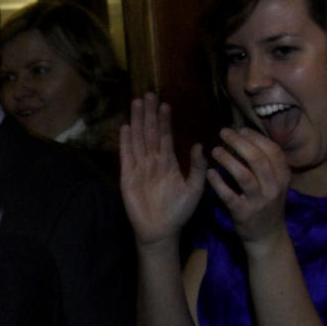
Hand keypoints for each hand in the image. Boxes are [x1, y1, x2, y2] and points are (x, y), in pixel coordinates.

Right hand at [119, 94, 206, 247]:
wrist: (161, 231)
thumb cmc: (179, 212)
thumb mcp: (195, 188)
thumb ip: (196, 167)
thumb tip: (200, 145)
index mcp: (168, 163)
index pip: (166, 137)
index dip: (165, 120)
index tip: (164, 103)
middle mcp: (153, 161)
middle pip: (150, 133)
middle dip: (149, 114)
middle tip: (148, 94)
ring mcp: (139, 168)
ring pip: (138, 140)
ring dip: (137, 121)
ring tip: (136, 103)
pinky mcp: (128, 177)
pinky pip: (127, 156)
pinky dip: (126, 142)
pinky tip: (126, 127)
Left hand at [206, 125, 290, 249]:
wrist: (267, 237)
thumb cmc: (267, 205)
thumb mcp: (275, 184)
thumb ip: (267, 164)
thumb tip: (248, 138)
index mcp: (283, 177)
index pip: (272, 150)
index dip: (255, 137)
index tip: (241, 130)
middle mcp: (273, 188)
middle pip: (257, 158)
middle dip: (239, 142)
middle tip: (223, 133)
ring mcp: (259, 201)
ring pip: (243, 175)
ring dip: (227, 159)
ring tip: (215, 150)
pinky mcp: (244, 213)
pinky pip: (228, 195)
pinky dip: (218, 182)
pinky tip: (210, 173)